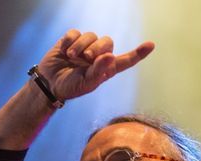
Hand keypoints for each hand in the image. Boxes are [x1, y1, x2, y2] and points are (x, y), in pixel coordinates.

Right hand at [37, 30, 153, 100]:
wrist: (49, 83)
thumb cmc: (70, 87)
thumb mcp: (86, 83)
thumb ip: (99, 71)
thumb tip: (110, 56)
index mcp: (107, 69)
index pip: (126, 60)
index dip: (138, 53)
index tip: (151, 45)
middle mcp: (99, 56)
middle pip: (108, 42)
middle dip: (97, 48)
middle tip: (86, 59)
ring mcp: (86, 47)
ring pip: (91, 36)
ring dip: (81, 46)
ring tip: (71, 57)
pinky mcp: (72, 40)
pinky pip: (76, 32)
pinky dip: (70, 41)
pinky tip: (64, 51)